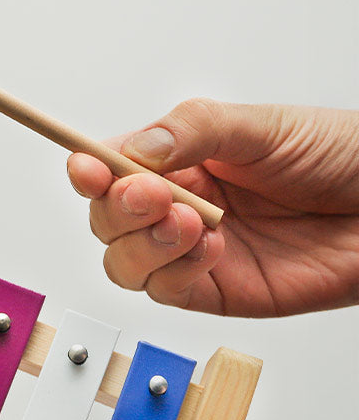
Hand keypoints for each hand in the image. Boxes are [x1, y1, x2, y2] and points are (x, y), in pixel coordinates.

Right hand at [67, 100, 358, 315]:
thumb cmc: (340, 157)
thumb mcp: (263, 127)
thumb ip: (193, 131)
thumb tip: (134, 151)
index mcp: (180, 159)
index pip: (112, 166)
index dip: (90, 169)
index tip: (86, 168)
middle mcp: (177, 206)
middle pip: (107, 218)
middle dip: (119, 208)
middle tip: (151, 195)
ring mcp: (191, 252)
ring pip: (124, 261)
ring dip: (143, 244)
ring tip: (189, 223)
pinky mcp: (213, 291)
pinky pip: (166, 290)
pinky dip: (176, 271)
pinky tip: (210, 248)